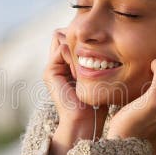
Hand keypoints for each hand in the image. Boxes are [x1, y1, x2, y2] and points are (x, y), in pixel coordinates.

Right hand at [42, 29, 107, 154]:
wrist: (86, 121)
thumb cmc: (98, 102)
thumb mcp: (100, 77)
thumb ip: (97, 60)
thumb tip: (105, 42)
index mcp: (67, 65)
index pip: (71, 36)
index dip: (83, 37)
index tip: (100, 47)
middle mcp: (57, 64)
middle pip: (64, 33)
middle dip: (79, 38)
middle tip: (95, 52)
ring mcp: (52, 68)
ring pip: (63, 38)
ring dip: (78, 47)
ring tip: (90, 64)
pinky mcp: (49, 72)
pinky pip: (62, 49)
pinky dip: (75, 55)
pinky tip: (83, 70)